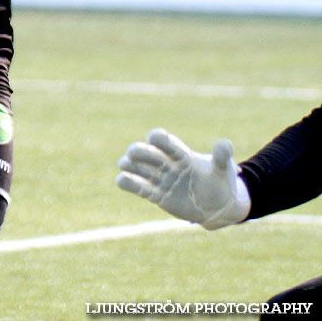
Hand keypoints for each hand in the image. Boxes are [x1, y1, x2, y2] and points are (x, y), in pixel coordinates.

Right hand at [116, 128, 250, 229]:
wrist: (218, 207)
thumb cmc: (221, 183)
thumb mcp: (223, 170)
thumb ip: (221, 157)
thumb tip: (225, 143)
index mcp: (181, 155)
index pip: (166, 142)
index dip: (158, 138)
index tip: (154, 138)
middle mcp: (167, 165)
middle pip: (148, 154)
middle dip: (139, 152)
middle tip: (133, 153)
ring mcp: (160, 180)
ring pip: (139, 169)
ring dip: (129, 165)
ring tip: (125, 164)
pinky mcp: (156, 195)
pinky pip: (139, 188)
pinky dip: (128, 183)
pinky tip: (121, 179)